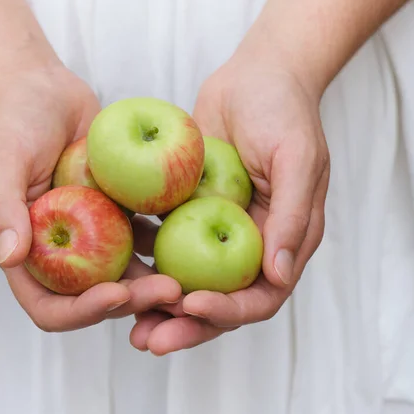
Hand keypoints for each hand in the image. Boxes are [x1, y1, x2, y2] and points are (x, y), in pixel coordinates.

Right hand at [0, 64, 181, 331]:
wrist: (43, 89)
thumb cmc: (14, 121)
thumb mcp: (2, 161)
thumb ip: (1, 209)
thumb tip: (9, 256)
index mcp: (28, 253)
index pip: (49, 306)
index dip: (81, 312)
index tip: (116, 294)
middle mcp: (61, 253)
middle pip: (96, 297)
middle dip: (133, 301)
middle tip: (172, 291)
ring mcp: (92, 235)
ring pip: (127, 273)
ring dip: (156, 281)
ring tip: (189, 278)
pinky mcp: (119, 214)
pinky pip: (144, 237)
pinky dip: (166, 243)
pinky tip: (195, 238)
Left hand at [130, 41, 329, 354]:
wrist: (254, 73)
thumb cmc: (283, 110)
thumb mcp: (297, 159)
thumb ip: (291, 218)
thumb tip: (278, 277)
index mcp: (283, 241)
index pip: (259, 296)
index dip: (227, 310)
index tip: (191, 305)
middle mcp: (249, 244)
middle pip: (218, 300)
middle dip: (185, 324)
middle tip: (149, 340)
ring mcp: (216, 230)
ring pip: (187, 282)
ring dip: (159, 306)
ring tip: (127, 326)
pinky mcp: (188, 212)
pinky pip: (166, 246)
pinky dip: (145, 265)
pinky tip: (116, 277)